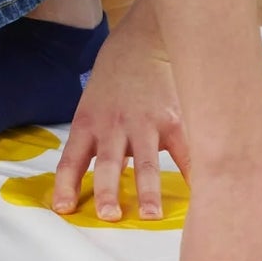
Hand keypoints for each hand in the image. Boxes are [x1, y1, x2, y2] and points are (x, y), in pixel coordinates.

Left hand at [55, 0, 189, 221]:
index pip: (71, 160)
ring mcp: (145, 123)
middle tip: (110, 216)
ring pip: (145, 162)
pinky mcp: (172, 120)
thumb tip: (107, 185)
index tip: (64, 209)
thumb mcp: (92, 109)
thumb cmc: (113, 83)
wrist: (141, 44)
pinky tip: (198, 191)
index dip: (65, 185)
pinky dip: (190, 172)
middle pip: (108, 164)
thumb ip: (97, 144)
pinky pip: (182, 151)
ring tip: (152, 215)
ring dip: (148, 191)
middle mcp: (113, 126)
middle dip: (108, 191)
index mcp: (87, 125)